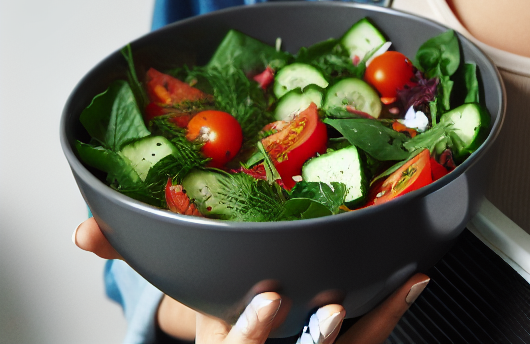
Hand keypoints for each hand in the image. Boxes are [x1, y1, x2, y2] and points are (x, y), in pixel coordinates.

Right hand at [73, 218, 429, 343]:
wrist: (245, 340)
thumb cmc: (215, 306)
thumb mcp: (173, 286)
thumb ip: (130, 252)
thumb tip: (85, 226)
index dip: (250, 334)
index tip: (268, 299)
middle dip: (311, 341)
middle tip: (327, 309)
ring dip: (373, 322)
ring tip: (399, 285)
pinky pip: (373, 334)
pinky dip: (394, 307)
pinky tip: (415, 276)